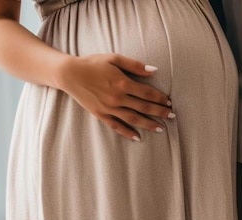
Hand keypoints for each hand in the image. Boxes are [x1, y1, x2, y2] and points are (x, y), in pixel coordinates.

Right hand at [57, 53, 173, 140]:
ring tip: (160, 129)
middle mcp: (118, 97)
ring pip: (133, 119)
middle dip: (160, 112)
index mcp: (122, 83)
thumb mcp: (113, 58)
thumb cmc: (92, 63)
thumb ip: (134, 65)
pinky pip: (117, 126)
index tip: (169, 102)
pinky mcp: (101, 115)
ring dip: (148, 125)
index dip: (159, 98)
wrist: (69, 74)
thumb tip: (154, 70)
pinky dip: (128, 133)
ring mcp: (110, 108)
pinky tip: (138, 138)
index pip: (147, 93)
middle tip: (172, 116)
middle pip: (144, 107)